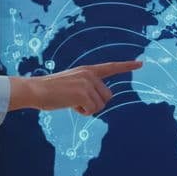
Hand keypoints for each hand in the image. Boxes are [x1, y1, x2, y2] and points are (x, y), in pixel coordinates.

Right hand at [9, 60, 142, 115]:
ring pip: (100, 105)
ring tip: (70, 102)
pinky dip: (82, 112)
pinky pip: (92, 110)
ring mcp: (87, 83)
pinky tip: (70, 105)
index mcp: (87, 70)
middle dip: (95, 103)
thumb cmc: (50, 91)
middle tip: (76, 101)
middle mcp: (90, 75)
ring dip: (87, 109)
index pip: (111, 67)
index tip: (141, 63)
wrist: (35, 90)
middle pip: (107, 97)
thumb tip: (99, 102)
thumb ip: (87, 88)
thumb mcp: (71, 84)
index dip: (127, 66)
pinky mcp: (84, 94)